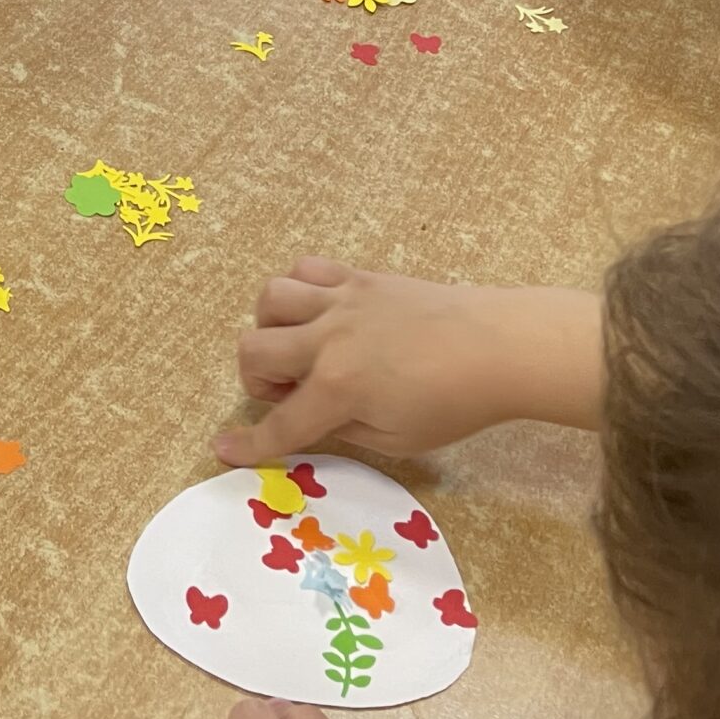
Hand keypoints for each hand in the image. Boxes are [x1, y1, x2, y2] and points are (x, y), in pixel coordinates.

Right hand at [215, 261, 552, 460]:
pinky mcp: (359, 277)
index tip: (222, 449)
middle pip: (254, 350)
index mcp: (337, 389)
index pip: (280, 424)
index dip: (247, 443)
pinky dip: (300, 290)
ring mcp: (341, 301)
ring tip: (297, 345)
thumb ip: (345, 429)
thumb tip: (314, 417)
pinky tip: (320, 311)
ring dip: (271, 327)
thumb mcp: (398, 441)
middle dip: (255, 378)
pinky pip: (308, 269)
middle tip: (287, 391)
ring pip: (271, 298)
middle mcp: (327, 339)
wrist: (497, 347)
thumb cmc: (454, 405)